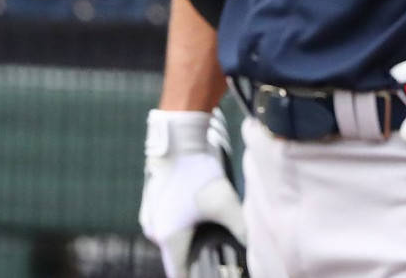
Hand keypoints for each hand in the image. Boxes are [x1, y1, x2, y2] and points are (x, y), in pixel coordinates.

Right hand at [138, 109, 246, 277]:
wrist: (178, 142)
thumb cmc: (199, 173)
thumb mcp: (225, 201)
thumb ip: (240, 226)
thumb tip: (255, 244)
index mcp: (170, 239)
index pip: (181, 273)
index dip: (196, 277)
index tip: (211, 275)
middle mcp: (155, 233)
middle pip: (177, 255)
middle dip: (196, 256)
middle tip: (216, 252)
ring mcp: (150, 218)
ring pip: (171, 238)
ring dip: (187, 239)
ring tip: (209, 232)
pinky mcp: (150, 204)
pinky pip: (165, 223)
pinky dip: (179, 224)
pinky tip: (196, 213)